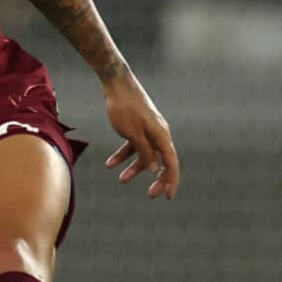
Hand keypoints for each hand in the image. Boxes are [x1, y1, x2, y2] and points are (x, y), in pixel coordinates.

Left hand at [101, 71, 178, 199]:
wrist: (116, 84)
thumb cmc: (124, 108)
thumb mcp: (132, 134)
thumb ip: (144, 152)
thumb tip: (155, 169)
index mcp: (162, 136)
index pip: (171, 164)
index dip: (171, 181)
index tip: (167, 196)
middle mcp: (159, 134)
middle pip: (161, 161)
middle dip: (156, 179)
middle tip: (150, 195)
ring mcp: (148, 130)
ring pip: (145, 154)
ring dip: (134, 168)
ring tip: (121, 179)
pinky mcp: (137, 127)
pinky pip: (134, 145)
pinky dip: (123, 154)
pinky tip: (110, 163)